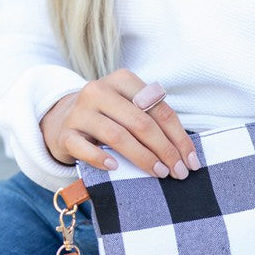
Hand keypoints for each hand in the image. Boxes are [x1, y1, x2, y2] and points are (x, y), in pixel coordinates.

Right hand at [39, 68, 200, 178]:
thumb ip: (153, 121)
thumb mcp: (130, 109)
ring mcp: (80, 112)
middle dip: (165, 150)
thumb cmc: (108, 118)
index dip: (179, 137)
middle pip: (141, 122)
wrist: (62, 120)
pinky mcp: (65, 133)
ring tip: (159, 173)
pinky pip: (84, 148)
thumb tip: (186, 154)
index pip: (159, 108)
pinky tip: (116, 168)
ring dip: (142, 157)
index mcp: (123, 80)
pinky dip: (101, 159)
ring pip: (117, 136)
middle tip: (178, 172)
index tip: (191, 161)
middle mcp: (100, 90)